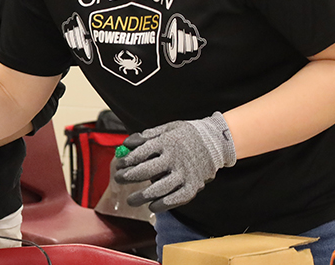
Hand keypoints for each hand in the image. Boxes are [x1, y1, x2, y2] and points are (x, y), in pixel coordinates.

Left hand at [113, 112, 235, 212]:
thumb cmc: (185, 135)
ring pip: (159, 189)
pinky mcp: (193, 186)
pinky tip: (152, 206)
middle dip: (128, 177)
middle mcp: (175, 159)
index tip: (118, 165)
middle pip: (146, 171)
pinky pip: (175, 199)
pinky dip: (162, 205)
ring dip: (142, 196)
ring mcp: (184, 174)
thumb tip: (126, 144)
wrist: (216, 142)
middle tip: (118, 180)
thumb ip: (146, 136)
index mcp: (166, 143)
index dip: (127, 161)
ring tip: (130, 200)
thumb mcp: (167, 129)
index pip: (141, 154)